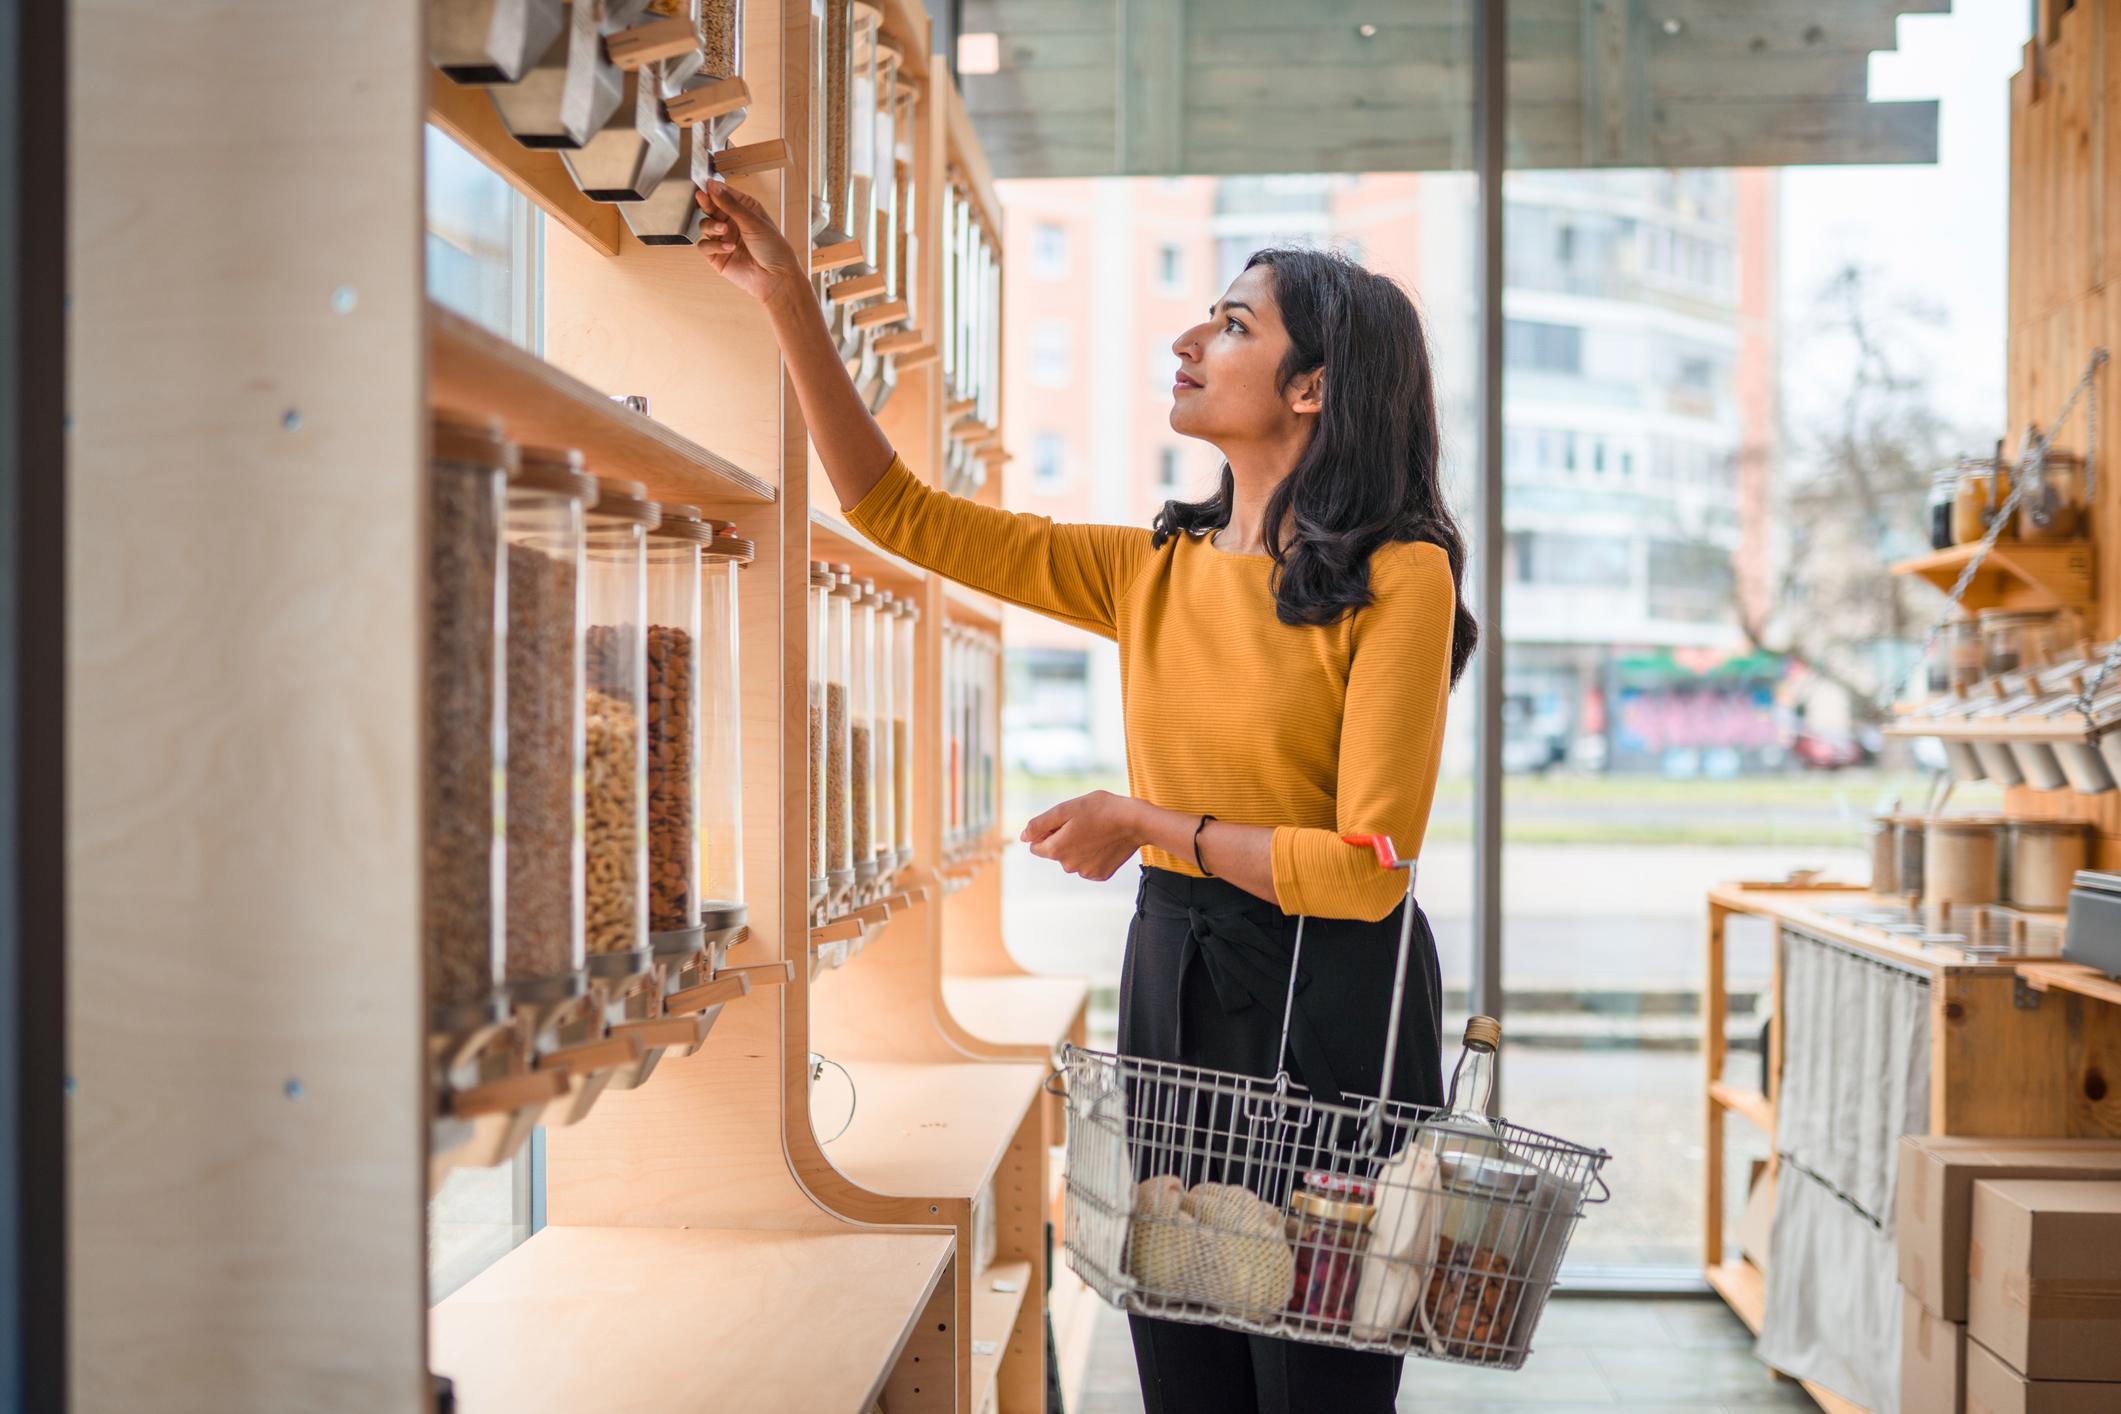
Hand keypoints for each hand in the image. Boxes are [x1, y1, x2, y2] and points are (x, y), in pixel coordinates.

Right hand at [694, 181, 803, 304]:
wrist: (775, 277)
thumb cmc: (773, 249)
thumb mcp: (753, 221)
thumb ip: (730, 204)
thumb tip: (714, 186)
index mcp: (745, 210)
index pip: (725, 194)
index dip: (714, 189)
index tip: (706, 185)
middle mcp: (733, 223)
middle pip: (711, 208)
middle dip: (706, 203)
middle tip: (702, 198)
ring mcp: (724, 239)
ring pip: (705, 224)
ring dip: (711, 225)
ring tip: (724, 230)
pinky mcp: (717, 255)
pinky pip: (705, 245)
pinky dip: (714, 245)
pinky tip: (728, 248)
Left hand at [1021, 791, 1145, 881]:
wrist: (1135, 821)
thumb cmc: (1099, 809)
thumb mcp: (1065, 809)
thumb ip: (1039, 824)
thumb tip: (1023, 837)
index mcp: (1056, 850)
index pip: (1035, 846)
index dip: (1047, 832)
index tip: (1064, 822)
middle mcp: (1068, 866)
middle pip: (1055, 852)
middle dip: (1063, 839)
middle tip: (1082, 824)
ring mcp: (1085, 873)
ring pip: (1071, 859)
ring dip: (1077, 847)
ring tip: (1095, 832)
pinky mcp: (1100, 875)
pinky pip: (1087, 865)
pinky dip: (1092, 855)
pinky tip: (1104, 843)